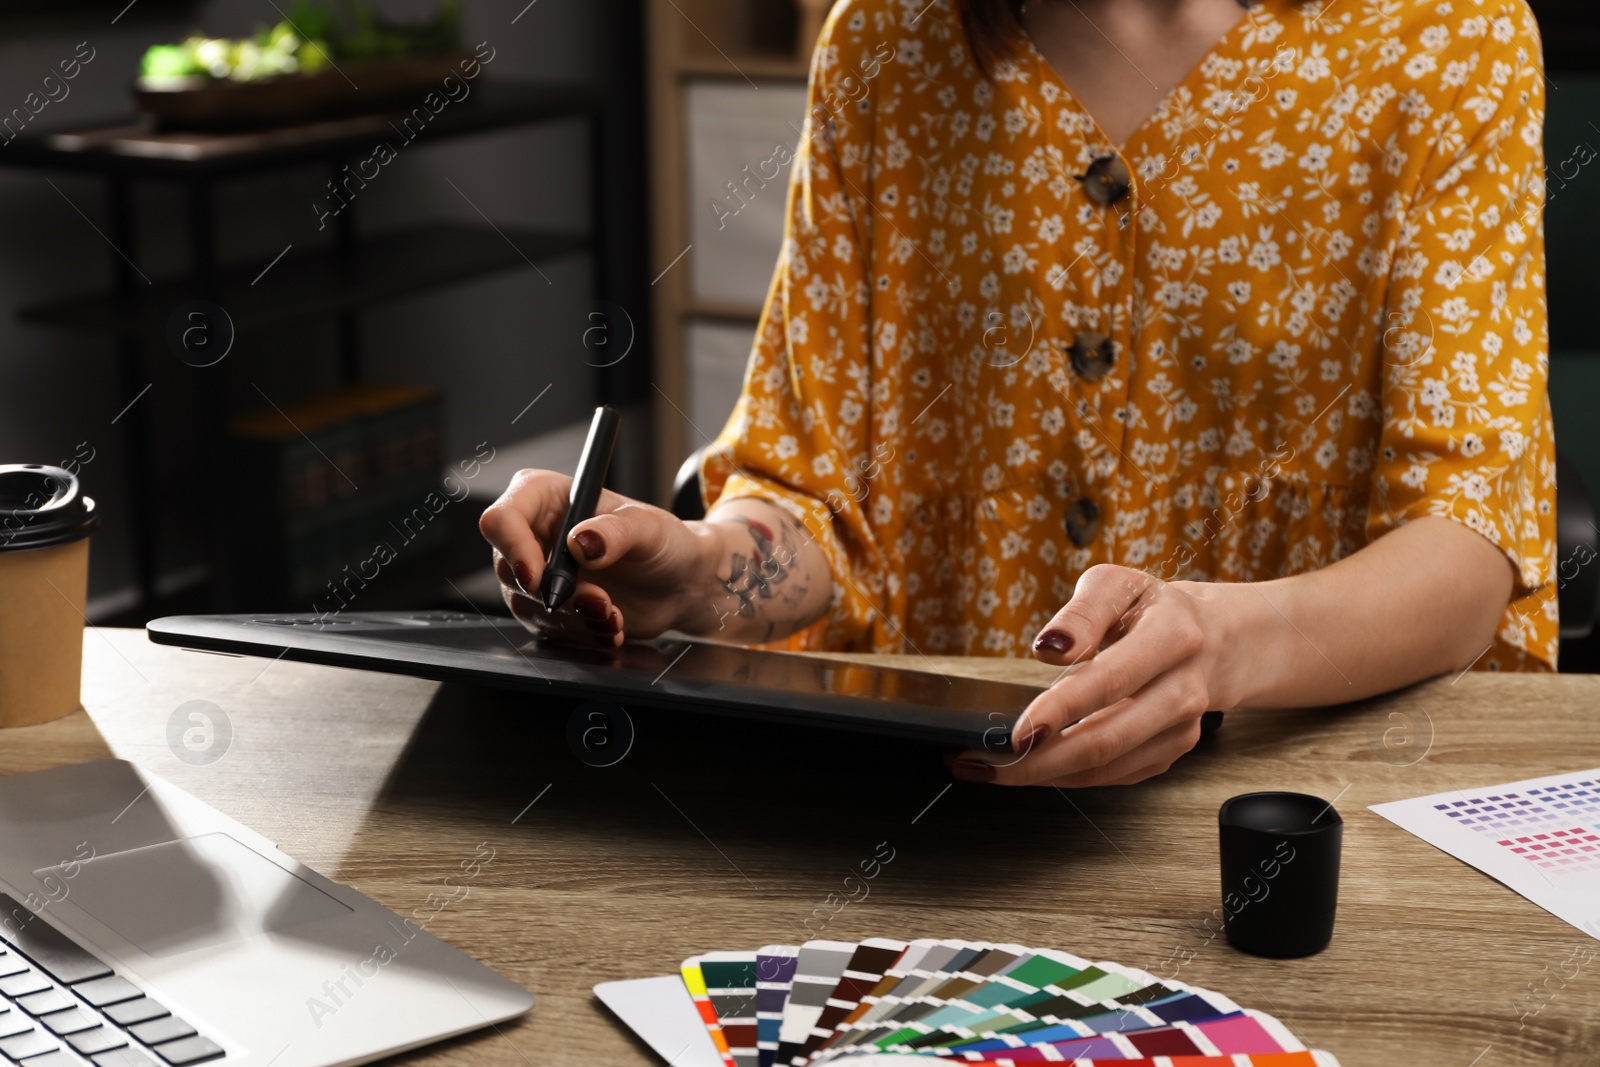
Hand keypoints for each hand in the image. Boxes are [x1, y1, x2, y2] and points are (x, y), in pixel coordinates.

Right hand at [478, 468, 715, 647]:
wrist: (679, 584)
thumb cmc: (663, 542)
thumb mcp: (648, 528)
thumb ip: (615, 531)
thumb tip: (580, 542)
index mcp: (546, 497)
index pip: (502, 519)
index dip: (513, 548)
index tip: (538, 577)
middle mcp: (534, 534)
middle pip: (507, 568)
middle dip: (554, 593)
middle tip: (599, 600)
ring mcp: (538, 574)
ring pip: (525, 605)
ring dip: (572, 617)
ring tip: (613, 614)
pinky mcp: (548, 609)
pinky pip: (546, 629)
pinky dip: (580, 633)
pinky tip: (611, 625)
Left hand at [949, 565, 1241, 786]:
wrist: (1214, 640)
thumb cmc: (1152, 609)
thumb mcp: (1117, 585)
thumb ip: (1082, 611)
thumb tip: (1050, 648)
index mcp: (1173, 636)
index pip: (1112, 679)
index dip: (1062, 709)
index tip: (1018, 730)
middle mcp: (1185, 688)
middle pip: (1109, 738)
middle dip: (1042, 759)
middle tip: (988, 762)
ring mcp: (1182, 728)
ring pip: (1109, 766)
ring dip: (1047, 775)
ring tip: (995, 769)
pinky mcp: (1171, 751)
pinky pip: (1115, 774)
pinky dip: (1069, 776)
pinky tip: (1034, 768)